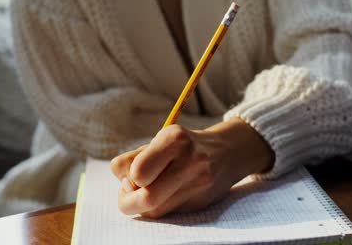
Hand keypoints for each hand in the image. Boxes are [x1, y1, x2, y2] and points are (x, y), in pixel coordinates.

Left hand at [110, 117, 273, 217]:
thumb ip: (135, 158)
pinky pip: (169, 213)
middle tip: (126, 193)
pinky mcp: (202, 202)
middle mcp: (191, 162)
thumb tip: (123, 185)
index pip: (138, 171)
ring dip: (141, 205)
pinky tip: (165, 193)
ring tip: (146, 190)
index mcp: (175, 140)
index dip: (127, 177)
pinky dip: (159, 206)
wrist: (229, 151)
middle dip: (127, 201)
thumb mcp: (161, 139)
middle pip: (147, 198)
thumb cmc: (184, 145)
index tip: (131, 174)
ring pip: (156, 211)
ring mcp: (199, 184)